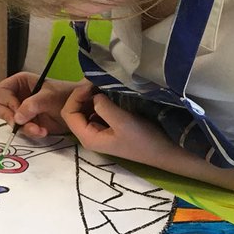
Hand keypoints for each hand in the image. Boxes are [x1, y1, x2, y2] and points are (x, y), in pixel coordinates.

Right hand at [0, 72, 75, 138]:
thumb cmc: (64, 96)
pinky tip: (42, 131)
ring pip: (7, 120)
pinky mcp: (25, 122)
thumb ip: (32, 104)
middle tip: (21, 123)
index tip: (19, 111)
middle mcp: (15, 95)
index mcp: (18, 82)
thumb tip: (16, 118)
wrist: (79, 109)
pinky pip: (18, 130)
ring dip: (22, 127)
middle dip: (8, 117)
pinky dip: (29, 132)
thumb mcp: (49, 97)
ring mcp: (19, 110)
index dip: (6, 103)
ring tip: (38, 129)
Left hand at [60, 80, 176, 166]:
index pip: (68, 113)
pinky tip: (110, 93)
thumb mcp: (122, 121)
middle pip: (74, 111)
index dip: (76, 96)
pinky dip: (100, 100)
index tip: (92, 85)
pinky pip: (97, 111)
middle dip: (83, 94)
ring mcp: (99, 131)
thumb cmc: (144, 139)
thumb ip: (103, 107)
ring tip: (104, 84)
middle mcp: (89, 135)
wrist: (165, 151)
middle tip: (97, 81)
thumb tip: (94, 94)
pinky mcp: (109, 127)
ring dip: (92, 96)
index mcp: (87, 137)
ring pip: (86, 110)